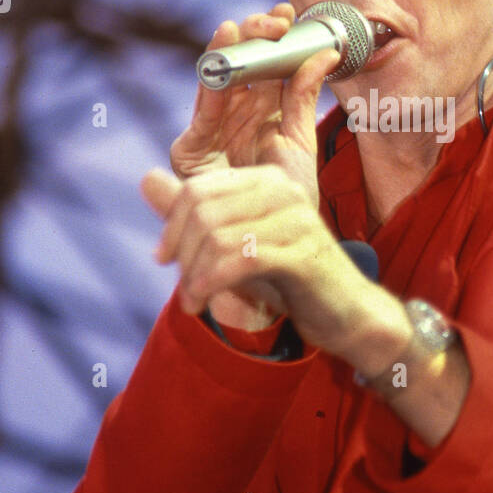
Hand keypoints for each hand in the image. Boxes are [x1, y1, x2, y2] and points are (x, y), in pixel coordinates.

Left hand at [140, 165, 409, 368]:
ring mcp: (296, 220)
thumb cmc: (289, 278)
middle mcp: (283, 190)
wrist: (346, 314)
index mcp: (266, 180)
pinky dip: (211, 283)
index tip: (164, 260)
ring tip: (192, 301)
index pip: (197, 190)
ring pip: (218, 236)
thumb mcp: (235, 243)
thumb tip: (146, 179)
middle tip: (182, 286)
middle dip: (182, 252)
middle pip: (203, 211)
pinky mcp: (303, 254)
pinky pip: (241, 260)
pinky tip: (202, 301)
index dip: (171, 226)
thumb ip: (193, 212)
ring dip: (195, 275)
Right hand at [168, 5, 338, 328]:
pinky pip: (202, 112)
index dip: (276, 39)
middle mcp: (233, 119)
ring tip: (241, 25)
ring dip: (230, 50)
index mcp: (260, 115)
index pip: (267, 67)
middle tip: (275, 18)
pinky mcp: (191, 153)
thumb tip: (327, 51)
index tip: (291, 14)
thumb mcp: (300, 143)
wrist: (266, 257)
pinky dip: (211, 82)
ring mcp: (211, 133)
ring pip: (218, 81)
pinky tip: (222, 56)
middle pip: (241, 67)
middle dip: (255, 38)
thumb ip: (305, 97)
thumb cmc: (283, 205)